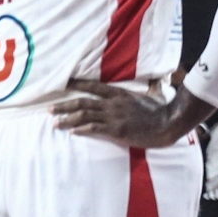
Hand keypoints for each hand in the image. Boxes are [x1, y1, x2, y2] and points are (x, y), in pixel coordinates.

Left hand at [54, 80, 204, 147]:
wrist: (169, 123)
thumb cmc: (161, 111)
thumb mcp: (149, 96)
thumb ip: (142, 91)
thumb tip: (151, 85)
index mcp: (119, 94)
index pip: (93, 86)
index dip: (77, 84)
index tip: (63, 84)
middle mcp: (113, 103)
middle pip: (82, 102)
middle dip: (63, 106)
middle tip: (49, 110)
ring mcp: (114, 117)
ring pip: (84, 116)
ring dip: (67, 120)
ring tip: (55, 124)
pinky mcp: (116, 130)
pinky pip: (94, 128)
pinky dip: (81, 130)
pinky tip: (72, 132)